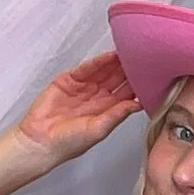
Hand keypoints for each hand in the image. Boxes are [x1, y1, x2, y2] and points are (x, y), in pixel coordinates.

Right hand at [14, 51, 140, 163]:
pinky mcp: (68, 80)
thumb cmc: (69, 142)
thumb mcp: (98, 129)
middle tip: (145, 58)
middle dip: (130, 69)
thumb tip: (139, 104)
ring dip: (117, 63)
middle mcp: (98, 96)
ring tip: (131, 52)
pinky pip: (86, 68)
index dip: (138, 84)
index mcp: (108, 110)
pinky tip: (110, 56)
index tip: (152, 76)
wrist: (40, 141)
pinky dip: (98, 61)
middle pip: (117, 79)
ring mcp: (84, 87)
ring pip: (104, 71)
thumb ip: (117, 115)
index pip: (127, 93)